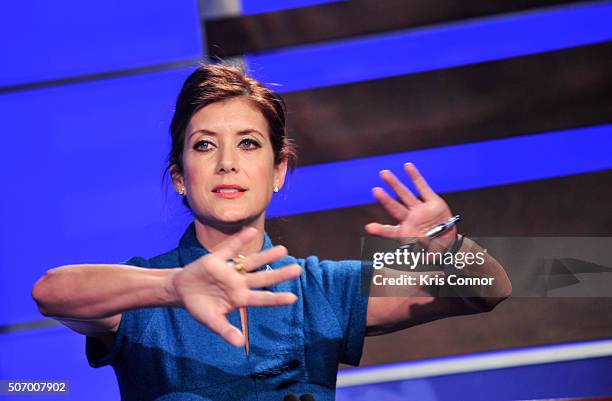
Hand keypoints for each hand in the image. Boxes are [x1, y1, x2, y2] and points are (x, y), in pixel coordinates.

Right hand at [167, 227, 300, 346]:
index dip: (276, 299)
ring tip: (284, 250)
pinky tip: (251, 232)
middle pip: (262, 278)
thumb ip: (226, 331)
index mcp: (239, 298)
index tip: (293, 298)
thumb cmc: (200, 308)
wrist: (181, 292)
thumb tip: (241, 344)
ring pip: (251, 262)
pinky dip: (240, 240)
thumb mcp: (212, 321)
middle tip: (298, 270)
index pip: (262, 298)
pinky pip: (229, 248)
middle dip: (279, 275)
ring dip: (266, 256)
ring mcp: (229, 270)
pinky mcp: (216, 259)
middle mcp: (239, 283)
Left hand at [365, 162, 456, 249]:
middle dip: (385, 199)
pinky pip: (423, 187)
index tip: (369, 228)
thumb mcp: (426, 257)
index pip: (390, 232)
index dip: (381, 230)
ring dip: (395, 184)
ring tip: (384, 173)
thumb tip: (412, 266)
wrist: (449, 244)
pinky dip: (416, 177)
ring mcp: (420, 210)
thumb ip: (418, 257)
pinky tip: (408, 166)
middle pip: (395, 208)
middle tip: (375, 190)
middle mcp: (410, 220)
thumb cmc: (434, 251)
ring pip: (405, 194)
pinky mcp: (433, 202)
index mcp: (406, 234)